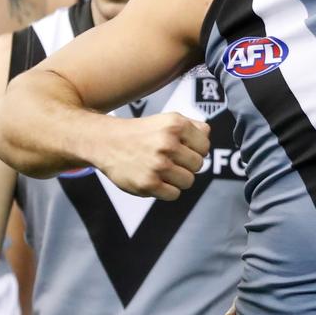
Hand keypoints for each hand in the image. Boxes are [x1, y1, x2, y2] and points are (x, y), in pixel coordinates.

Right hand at [94, 113, 209, 199]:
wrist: (107, 142)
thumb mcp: (168, 120)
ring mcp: (158, 165)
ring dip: (178, 179)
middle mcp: (168, 143)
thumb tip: (208, 138)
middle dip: (187, 165)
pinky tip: (157, 180)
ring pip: (188, 181)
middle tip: (171, 161)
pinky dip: (168, 190)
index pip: (205, 147)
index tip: (183, 150)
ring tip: (164, 170)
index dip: (196, 150)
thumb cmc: (143, 133)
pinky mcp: (148, 183)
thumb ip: (193, 127)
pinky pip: (174, 194)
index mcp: (176, 124)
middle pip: (198, 165)